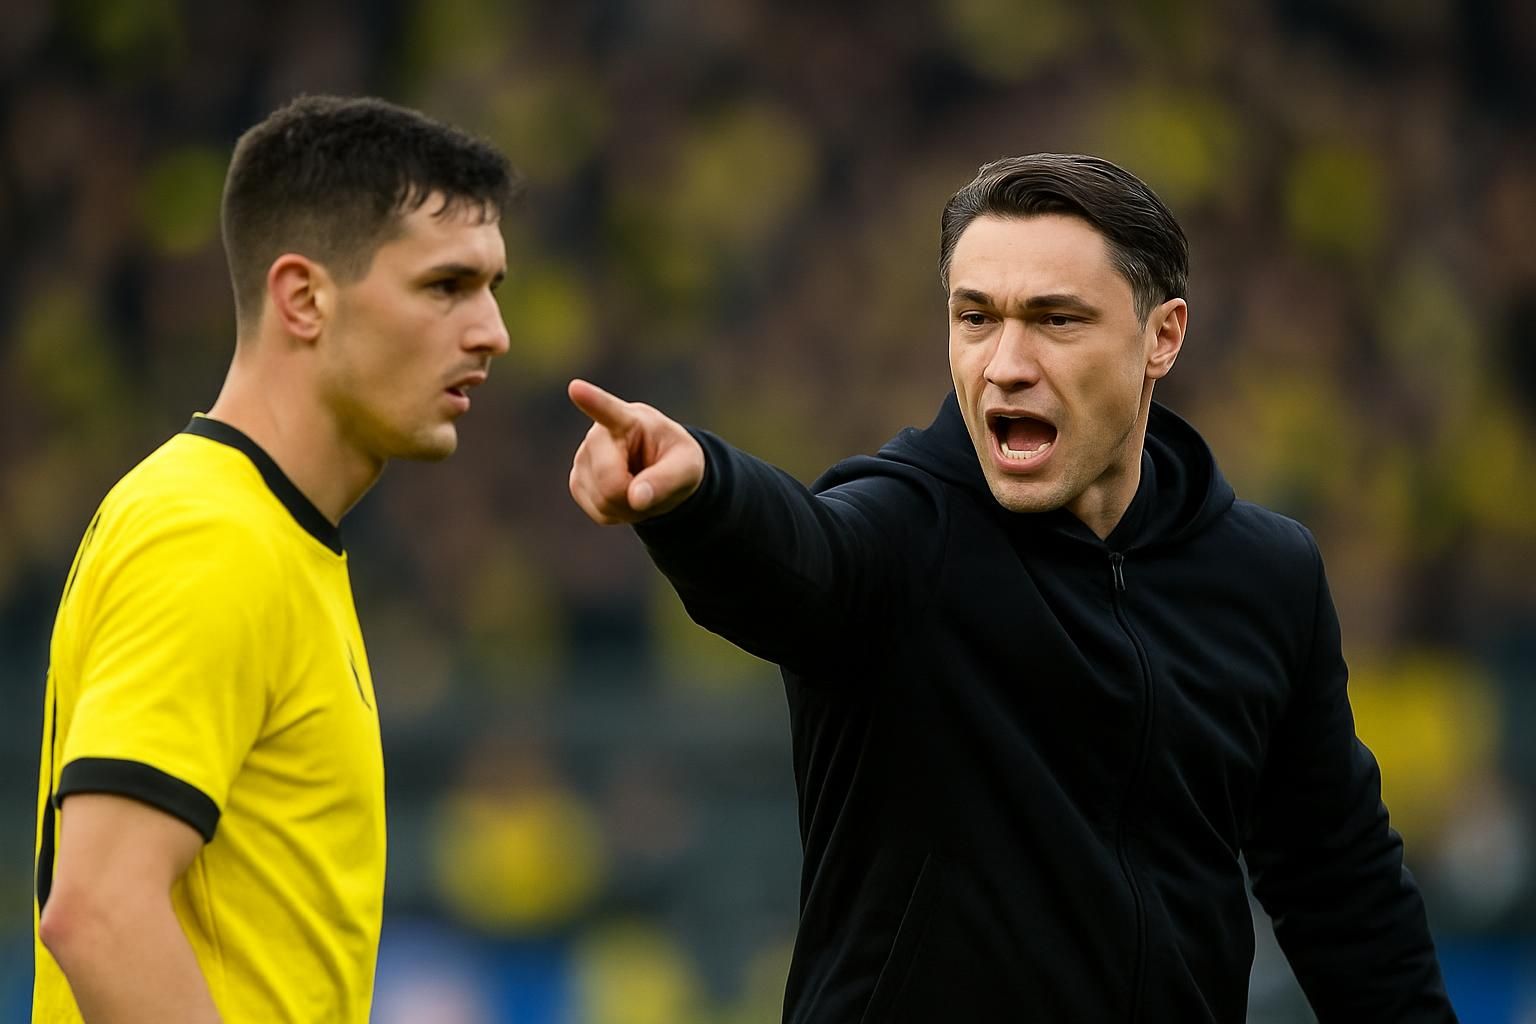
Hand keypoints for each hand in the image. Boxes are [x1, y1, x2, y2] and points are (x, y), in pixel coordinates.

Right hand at [567, 378, 704, 523]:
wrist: (660, 470)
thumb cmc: (676, 461)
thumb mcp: (686, 469)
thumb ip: (666, 480)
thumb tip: (636, 499)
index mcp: (629, 420)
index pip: (607, 409)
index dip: (591, 400)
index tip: (576, 388)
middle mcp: (598, 435)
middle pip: (610, 481)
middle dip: (634, 497)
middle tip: (650, 487)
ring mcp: (583, 458)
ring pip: (603, 500)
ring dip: (627, 507)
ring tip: (638, 487)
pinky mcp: (577, 481)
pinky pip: (598, 511)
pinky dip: (617, 513)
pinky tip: (624, 496)